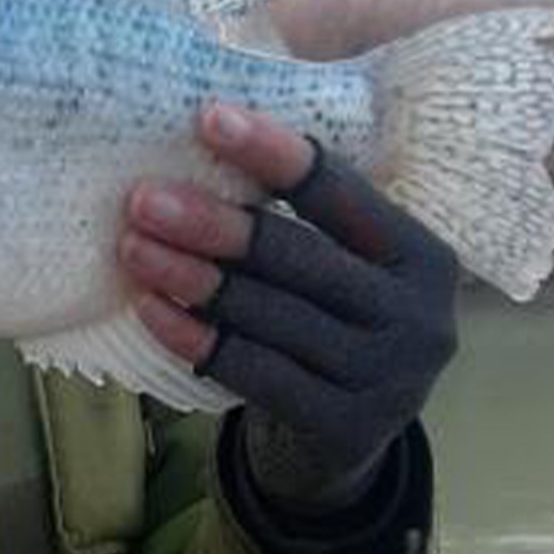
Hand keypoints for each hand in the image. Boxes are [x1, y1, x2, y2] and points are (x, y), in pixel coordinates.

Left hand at [120, 102, 459, 512]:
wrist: (349, 437)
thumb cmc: (331, 320)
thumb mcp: (346, 265)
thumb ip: (304, 216)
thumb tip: (205, 136)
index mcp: (421, 256)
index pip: (340, 194)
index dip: (274, 154)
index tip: (208, 117)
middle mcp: (417, 316)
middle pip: (297, 257)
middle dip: (214, 224)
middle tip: (142, 198)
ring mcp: (386, 378)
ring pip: (268, 315)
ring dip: (190, 277)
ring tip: (132, 247)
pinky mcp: (345, 426)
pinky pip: (251, 370)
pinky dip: (194, 336)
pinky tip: (148, 308)